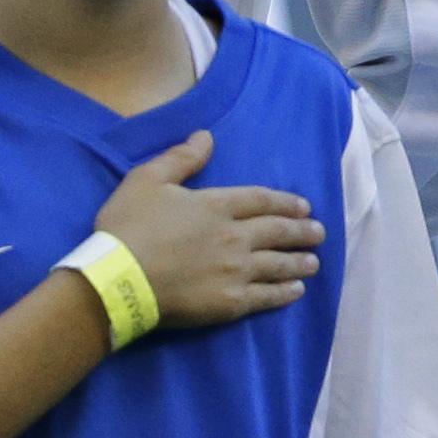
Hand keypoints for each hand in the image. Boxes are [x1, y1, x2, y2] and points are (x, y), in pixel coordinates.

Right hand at [94, 132, 321, 331]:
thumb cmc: (129, 227)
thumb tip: (206, 135)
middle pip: (277, 231)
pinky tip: (296, 290)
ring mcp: (236, 271)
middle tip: (319, 232)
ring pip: (278, 264)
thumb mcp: (147, 179)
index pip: (261, 200)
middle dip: (301, 231)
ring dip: (299, 261)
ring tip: (314, 261)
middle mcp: (235, 236)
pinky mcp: (230, 302)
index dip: (285, 202)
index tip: (303, 206)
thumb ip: (181, 158)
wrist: (118, 280)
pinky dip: (285, 292)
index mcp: (217, 205)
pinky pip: (266, 296)